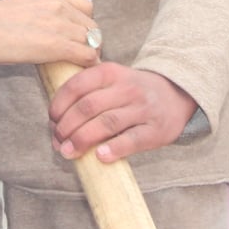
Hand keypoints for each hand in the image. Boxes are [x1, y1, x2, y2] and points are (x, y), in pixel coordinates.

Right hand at [0, 0, 98, 69]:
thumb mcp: (21, 6)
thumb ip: (39, 14)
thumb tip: (44, 34)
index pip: (85, 6)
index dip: (85, 24)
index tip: (78, 36)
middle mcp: (59, 4)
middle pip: (91, 24)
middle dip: (90, 40)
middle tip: (82, 55)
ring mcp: (59, 23)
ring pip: (92, 39)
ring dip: (91, 53)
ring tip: (83, 65)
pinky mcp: (56, 43)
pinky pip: (86, 54)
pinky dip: (89, 63)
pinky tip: (83, 70)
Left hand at [49, 62, 199, 162]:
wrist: (176, 95)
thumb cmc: (133, 93)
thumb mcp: (113, 80)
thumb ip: (88, 92)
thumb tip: (55, 122)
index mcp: (112, 72)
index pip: (78, 85)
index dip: (60, 104)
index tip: (52, 119)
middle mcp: (128, 88)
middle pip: (89, 106)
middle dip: (67, 126)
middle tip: (57, 141)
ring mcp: (143, 109)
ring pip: (107, 123)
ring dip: (82, 139)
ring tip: (68, 152)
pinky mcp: (156, 130)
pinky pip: (132, 140)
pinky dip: (114, 148)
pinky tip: (100, 156)